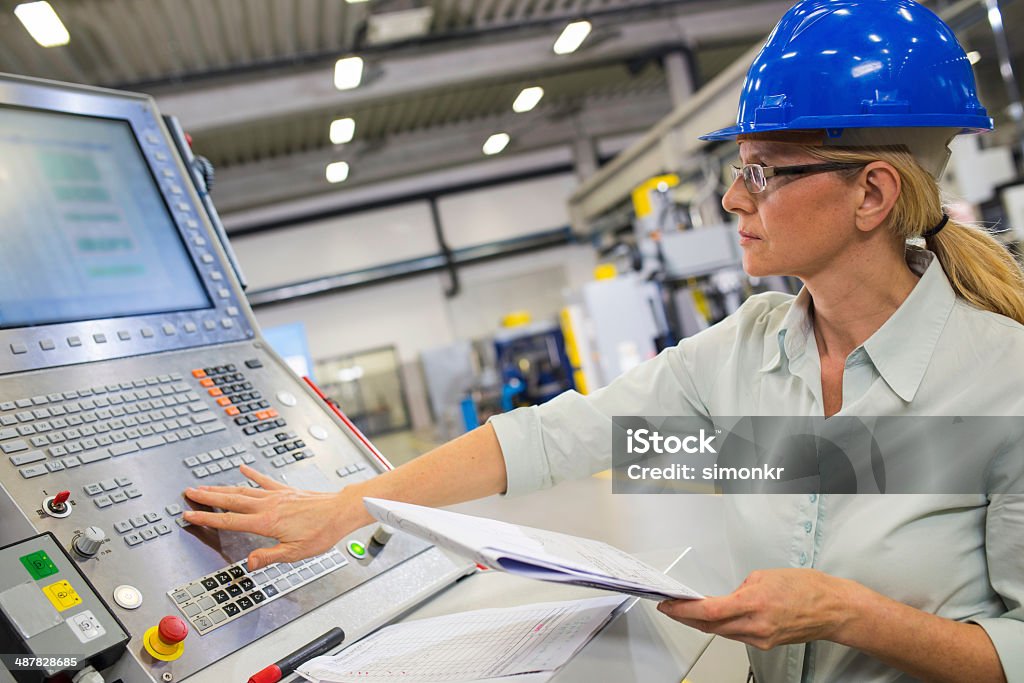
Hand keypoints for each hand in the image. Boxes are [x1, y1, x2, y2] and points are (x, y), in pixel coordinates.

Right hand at [182, 464, 369, 569]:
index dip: (207, 519)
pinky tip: (243, 468)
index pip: (229, 521)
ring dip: (222, 487)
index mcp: (266, 523)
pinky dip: (252, 474)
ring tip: (205, 485)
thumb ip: (270, 556)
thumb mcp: (296, 552)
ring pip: (243, 490)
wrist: (340, 511)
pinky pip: (264, 480)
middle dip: (207, 497)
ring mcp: (276, 496)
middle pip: (231, 500)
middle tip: (188, 493)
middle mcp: (268, 505)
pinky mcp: (286, 490)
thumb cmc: (322, 532)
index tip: (189, 515)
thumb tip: (249, 563)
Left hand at [657, 569, 859, 650]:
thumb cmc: (806, 588)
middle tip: (670, 607)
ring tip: (686, 612)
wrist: (833, 609)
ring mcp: (761, 638)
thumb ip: (741, 588)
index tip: (668, 604)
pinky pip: (736, 635)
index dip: (684, 610)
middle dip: (686, 617)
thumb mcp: (765, 576)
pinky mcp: (766, 644)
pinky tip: (715, 619)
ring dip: (702, 623)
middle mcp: (756, 625)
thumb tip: (726, 598)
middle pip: (710, 626)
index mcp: (754, 602)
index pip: (709, 611)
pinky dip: (722, 626)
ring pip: (722, 632)